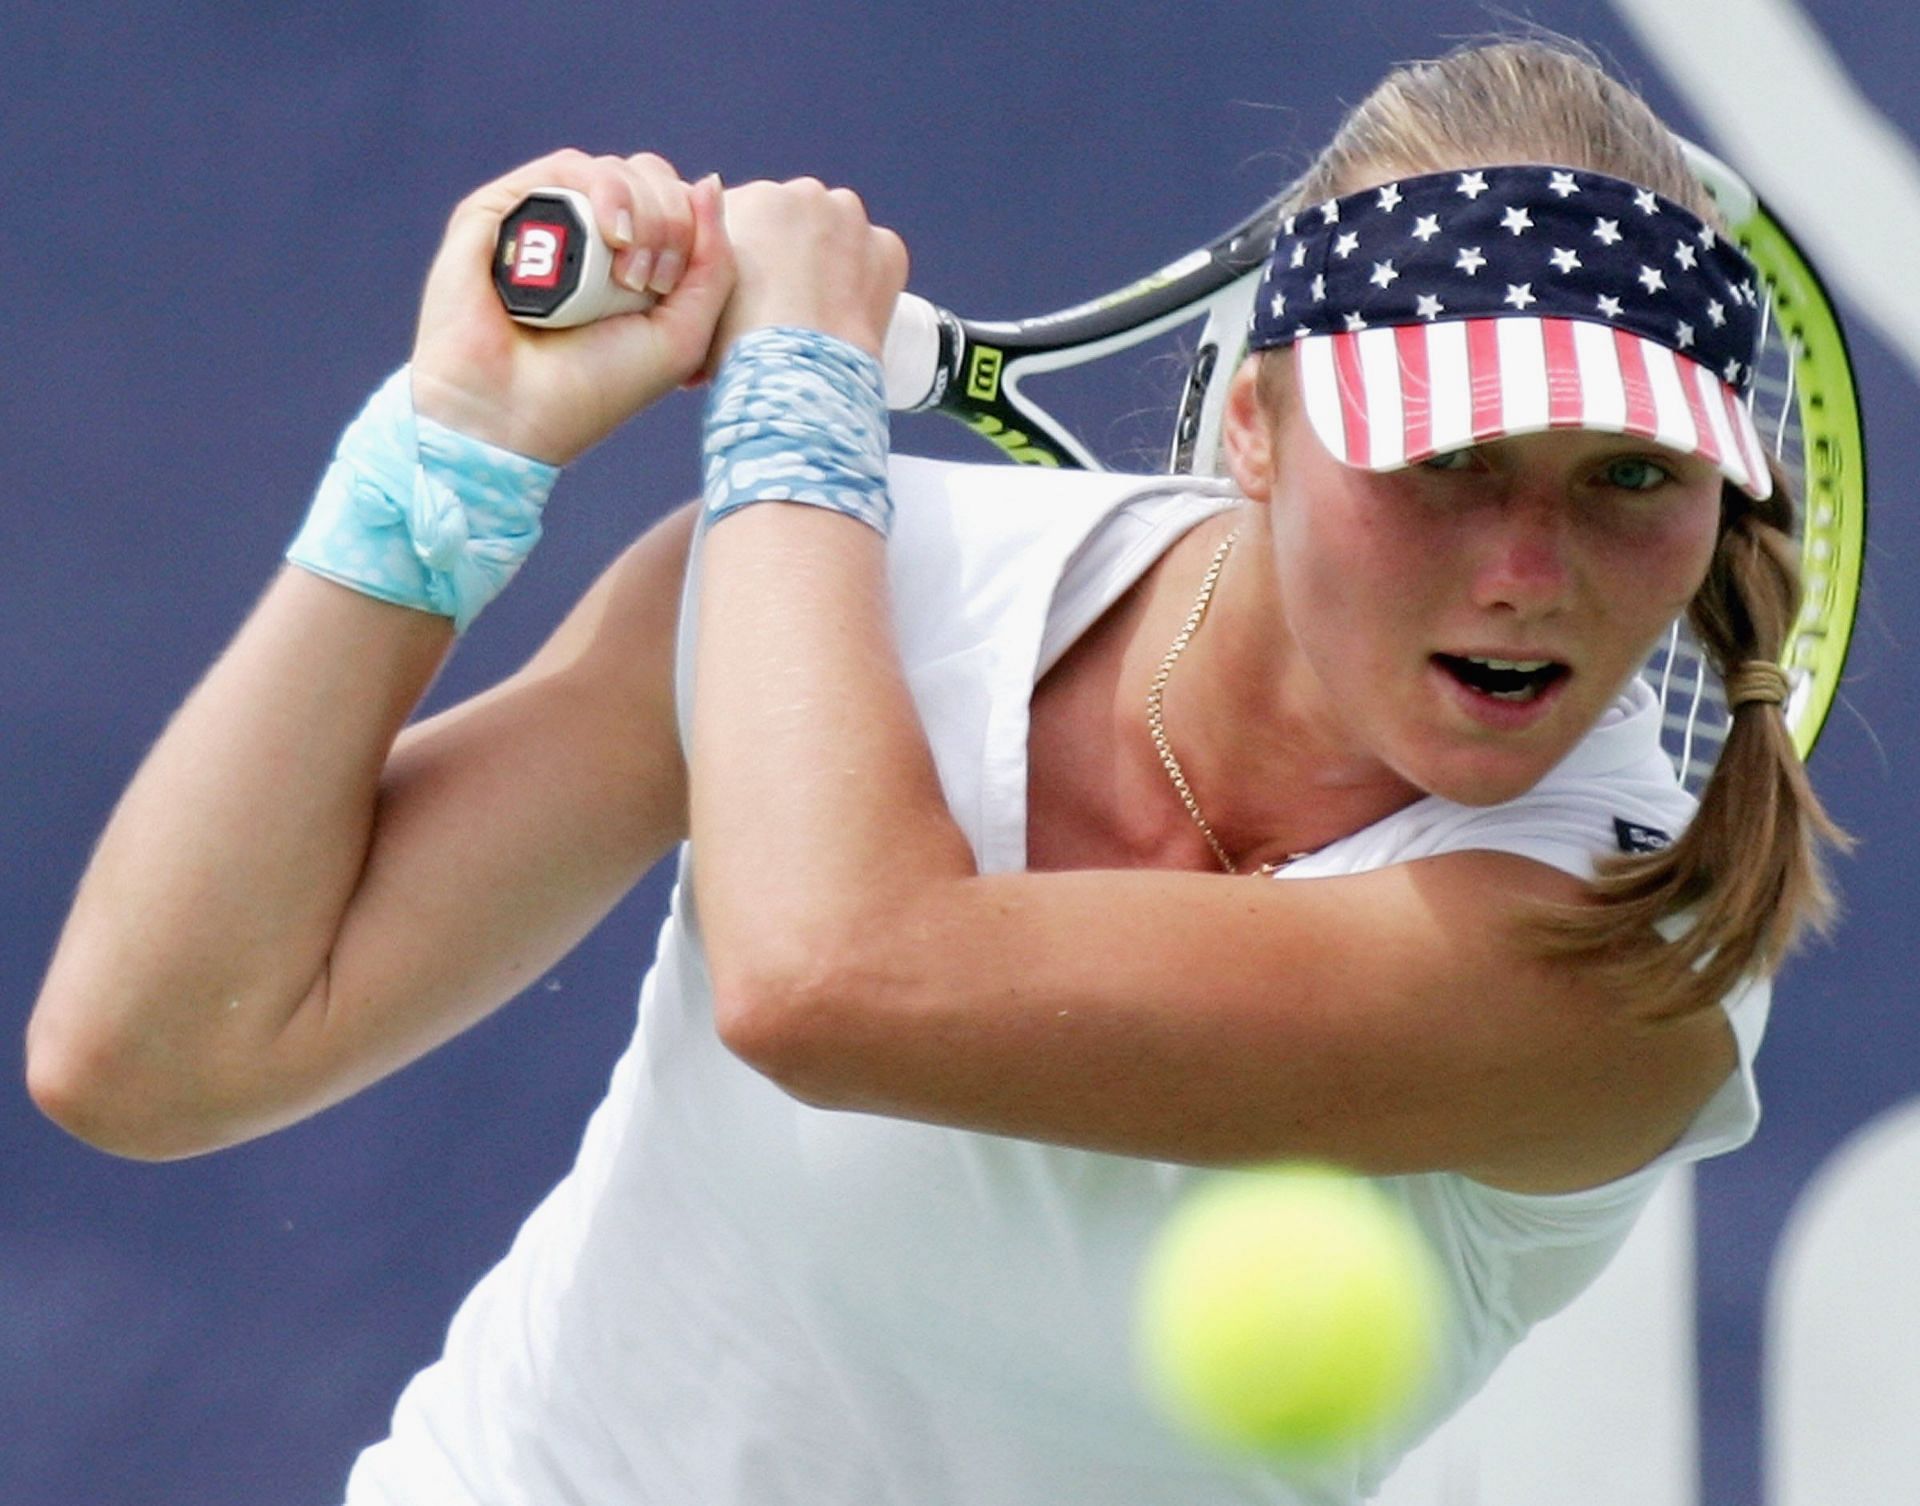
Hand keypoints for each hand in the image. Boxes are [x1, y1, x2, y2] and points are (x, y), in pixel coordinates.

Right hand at [410, 150, 735, 464]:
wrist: (512, 413)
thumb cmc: (596, 387)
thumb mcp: (683, 336)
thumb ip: (714, 264)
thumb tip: (708, 181)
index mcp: (632, 264)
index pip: (680, 205)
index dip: (692, 229)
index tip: (669, 288)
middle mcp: (589, 237)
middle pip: (653, 179)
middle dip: (669, 222)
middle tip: (648, 283)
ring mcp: (546, 219)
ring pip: (616, 170)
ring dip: (641, 211)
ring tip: (627, 274)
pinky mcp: (502, 209)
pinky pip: (566, 169)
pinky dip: (601, 192)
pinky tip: (609, 236)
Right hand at [711, 177, 907, 364]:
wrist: (800, 375)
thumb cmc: (741, 342)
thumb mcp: (701, 292)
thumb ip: (706, 259)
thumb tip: (707, 258)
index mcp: (754, 198)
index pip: (746, 214)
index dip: (743, 253)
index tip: (745, 285)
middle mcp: (805, 193)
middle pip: (794, 218)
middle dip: (788, 250)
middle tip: (781, 301)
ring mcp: (851, 219)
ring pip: (837, 230)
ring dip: (828, 257)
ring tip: (815, 308)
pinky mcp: (887, 248)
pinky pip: (874, 256)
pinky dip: (865, 278)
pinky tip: (845, 310)